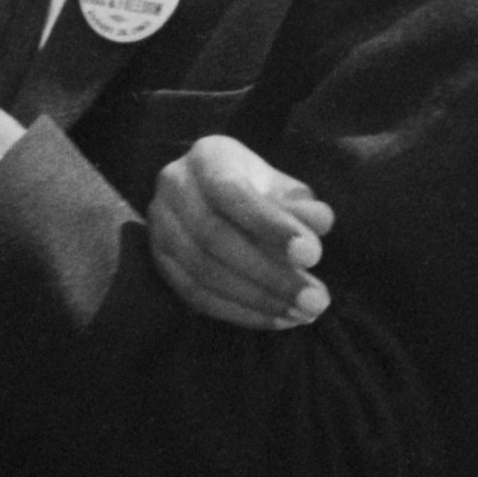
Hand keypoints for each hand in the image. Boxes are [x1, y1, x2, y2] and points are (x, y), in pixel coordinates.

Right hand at [149, 135, 334, 329]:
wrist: (211, 197)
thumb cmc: (257, 190)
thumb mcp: (283, 187)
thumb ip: (302, 206)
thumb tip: (318, 229)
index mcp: (207, 158)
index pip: (231, 192)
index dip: (270, 225)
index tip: (313, 255)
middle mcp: (174, 188)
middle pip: (214, 237)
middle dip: (270, 275)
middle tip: (316, 301)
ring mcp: (160, 227)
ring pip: (203, 273)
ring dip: (258, 300)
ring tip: (302, 315)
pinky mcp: (160, 263)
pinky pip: (196, 297)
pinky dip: (239, 312)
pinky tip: (277, 319)